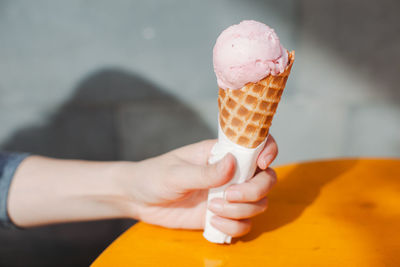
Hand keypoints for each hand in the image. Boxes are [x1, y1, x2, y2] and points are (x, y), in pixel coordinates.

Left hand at [118, 136, 277, 237]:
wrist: (140, 200)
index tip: (262, 163)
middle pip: (265, 179)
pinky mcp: (222, 216)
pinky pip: (244, 224)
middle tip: (229, 196)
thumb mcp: (176, 173)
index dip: (268, 150)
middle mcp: (230, 173)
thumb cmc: (155, 176)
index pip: (255, 145)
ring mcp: (228, 195)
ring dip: (242, 210)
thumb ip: (204, 172)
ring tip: (212, 208)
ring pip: (258, 203)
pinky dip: (235, 227)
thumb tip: (232, 163)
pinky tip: (214, 223)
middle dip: (255, 190)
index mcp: (220, 153)